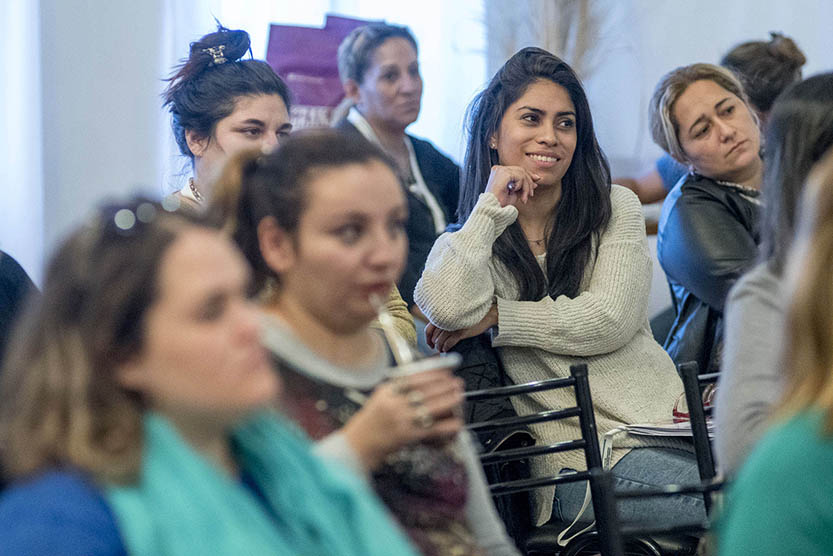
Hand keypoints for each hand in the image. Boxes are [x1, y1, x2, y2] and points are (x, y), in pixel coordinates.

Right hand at [341, 369, 463, 469]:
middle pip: (425, 391)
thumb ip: (399, 386)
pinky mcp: (408, 436)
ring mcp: (402, 420)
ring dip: (449, 401)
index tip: (446, 372)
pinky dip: (447, 426)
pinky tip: (457, 422)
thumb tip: (426, 376)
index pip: (414, 377)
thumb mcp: (381, 397)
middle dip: (445, 386)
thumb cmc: (371, 422)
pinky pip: (433, 429)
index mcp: (388, 391)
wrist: (358, 446)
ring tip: (460, 396)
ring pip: (431, 407)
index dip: (433, 374)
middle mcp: (395, 403)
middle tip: (457, 382)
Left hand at [425, 304, 497, 352]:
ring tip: (442, 350)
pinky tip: (446, 349)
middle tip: (437, 348)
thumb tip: (435, 335)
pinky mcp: (460, 332)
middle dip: (434, 345)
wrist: (485, 316)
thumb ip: (444, 323)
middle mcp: (446, 321)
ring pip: (440, 341)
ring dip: (440, 347)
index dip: (427, 339)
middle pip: (434, 337)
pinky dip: (446, 348)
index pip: (428, 329)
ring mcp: (453, 327)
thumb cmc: (469, 317)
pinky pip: (449, 343)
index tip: (430, 344)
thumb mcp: (454, 318)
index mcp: (443, 316)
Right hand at [485, 165, 539, 206]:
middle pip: (521, 170)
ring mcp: (501, 169)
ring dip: (526, 187)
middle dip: (529, 181)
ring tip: (524, 198)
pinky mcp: (504, 173)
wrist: (492, 209)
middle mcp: (499, 169)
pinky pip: (520, 176)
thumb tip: (536, 180)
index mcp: (499, 172)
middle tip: (531, 194)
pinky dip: (522, 186)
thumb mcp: (514, 193)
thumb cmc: (500, 204)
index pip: (517, 170)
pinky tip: (516, 194)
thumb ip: (523, 185)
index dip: (528, 175)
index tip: (536, 183)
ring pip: (522, 173)